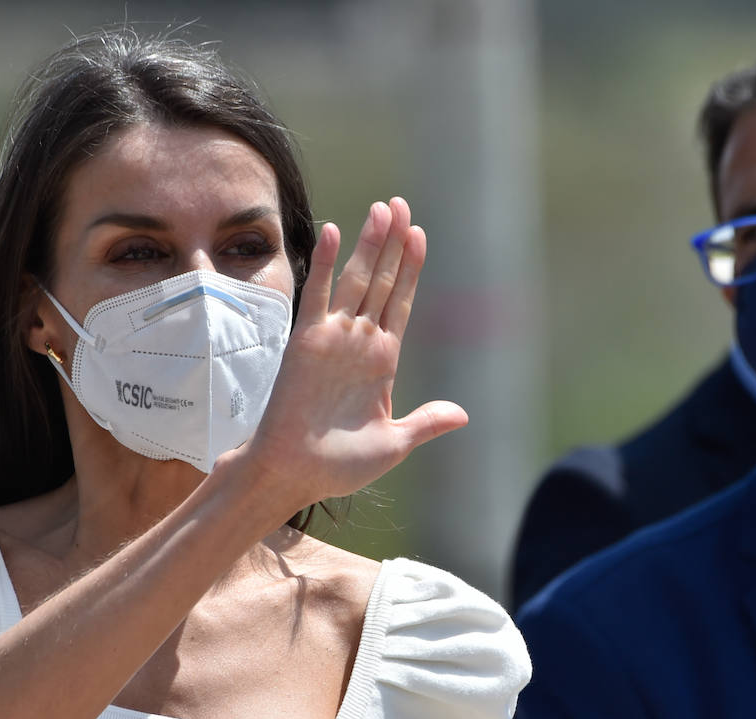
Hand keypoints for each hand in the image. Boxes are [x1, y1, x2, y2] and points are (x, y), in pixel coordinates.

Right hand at [243, 197, 467, 509]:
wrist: (293, 475)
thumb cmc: (339, 467)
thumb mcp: (393, 444)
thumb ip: (425, 423)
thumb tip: (462, 414)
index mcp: (383, 362)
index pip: (400, 303)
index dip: (411, 269)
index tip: (419, 235)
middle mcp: (359, 343)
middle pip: (382, 282)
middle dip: (393, 244)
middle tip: (402, 205)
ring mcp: (333, 339)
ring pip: (357, 281)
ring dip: (370, 245)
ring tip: (384, 209)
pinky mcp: (305, 342)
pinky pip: (318, 295)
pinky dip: (327, 264)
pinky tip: (336, 231)